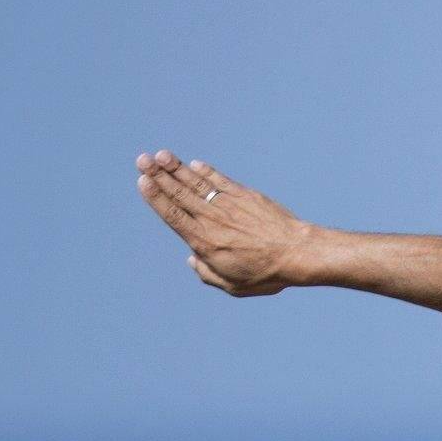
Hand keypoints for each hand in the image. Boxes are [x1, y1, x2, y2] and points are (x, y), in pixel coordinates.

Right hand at [135, 150, 312, 296]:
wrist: (300, 253)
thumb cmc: (267, 273)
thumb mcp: (233, 285)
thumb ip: (207, 273)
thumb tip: (191, 259)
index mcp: (204, 242)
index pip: (173, 214)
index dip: (155, 197)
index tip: (142, 181)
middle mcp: (213, 220)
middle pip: (179, 193)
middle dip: (158, 175)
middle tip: (141, 159)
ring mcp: (230, 205)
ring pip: (198, 183)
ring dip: (177, 168)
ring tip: (161, 155)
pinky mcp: (247, 196)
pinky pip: (222, 181)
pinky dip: (207, 172)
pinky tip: (194, 165)